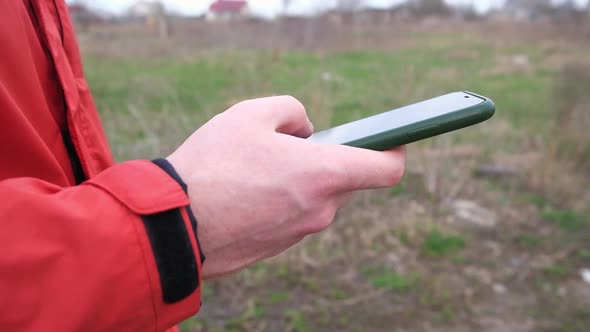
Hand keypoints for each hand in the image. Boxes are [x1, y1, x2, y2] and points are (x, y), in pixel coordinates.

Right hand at [167, 96, 405, 278]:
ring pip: (315, 198)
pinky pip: (292, 217)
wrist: (174, 224)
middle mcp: (320, 209)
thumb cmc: (212, 165)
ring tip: (254, 170)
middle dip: (324, 161)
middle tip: (287, 147)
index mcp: (323, 174)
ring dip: (298, 182)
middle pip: (343, 180)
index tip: (388, 142)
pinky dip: (280, 202)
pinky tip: (244, 193)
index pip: (385, 170)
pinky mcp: (277, 248)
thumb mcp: (249, 114)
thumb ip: (291, 110)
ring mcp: (299, 233)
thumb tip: (306, 130)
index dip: (393, 152)